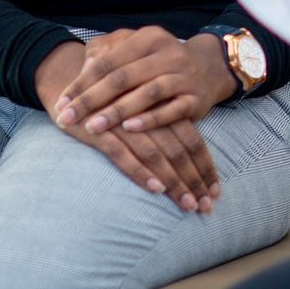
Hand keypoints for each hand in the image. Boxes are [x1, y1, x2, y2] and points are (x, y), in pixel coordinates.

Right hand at [35, 38, 220, 214]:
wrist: (73, 82)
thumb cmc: (115, 101)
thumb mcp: (144, 111)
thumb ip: (166, 128)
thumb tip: (191, 162)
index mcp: (164, 108)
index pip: (193, 140)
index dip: (205, 166)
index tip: (216, 190)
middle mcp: (149, 115)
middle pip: (180, 150)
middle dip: (195, 180)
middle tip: (207, 206)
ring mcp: (125, 123)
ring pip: (157, 155)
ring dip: (174, 183)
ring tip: (188, 204)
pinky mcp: (100, 132)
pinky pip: (123, 155)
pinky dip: (141, 172)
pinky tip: (156, 188)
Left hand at [53, 25, 236, 135]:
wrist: (209, 67)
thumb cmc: (159, 60)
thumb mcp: (136, 47)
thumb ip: (107, 51)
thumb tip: (83, 67)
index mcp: (148, 38)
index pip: (108, 61)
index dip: (81, 83)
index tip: (60, 103)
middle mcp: (167, 54)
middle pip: (123, 78)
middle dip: (91, 100)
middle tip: (67, 119)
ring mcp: (183, 77)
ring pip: (147, 93)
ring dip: (116, 111)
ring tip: (92, 127)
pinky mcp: (196, 99)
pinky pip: (172, 110)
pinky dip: (150, 119)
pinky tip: (129, 129)